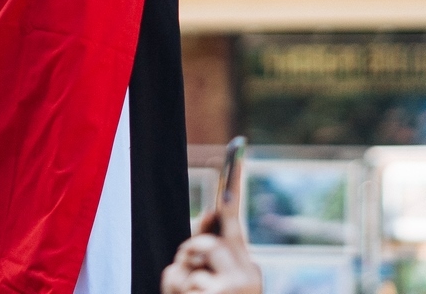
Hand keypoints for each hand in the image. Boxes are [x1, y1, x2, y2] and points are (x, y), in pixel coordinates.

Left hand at [162, 155, 259, 293]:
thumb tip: (212, 209)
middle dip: (192, 247)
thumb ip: (205, 246)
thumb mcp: (203, 276)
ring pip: (197, 247)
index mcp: (247, 270)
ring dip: (180, 270)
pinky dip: (175, 287)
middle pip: (208, 234)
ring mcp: (241, 283)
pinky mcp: (224, 290)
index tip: (238, 145)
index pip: (235, 221)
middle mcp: (251, 274)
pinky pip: (182, 273)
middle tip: (197, 257)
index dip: (234, 184)